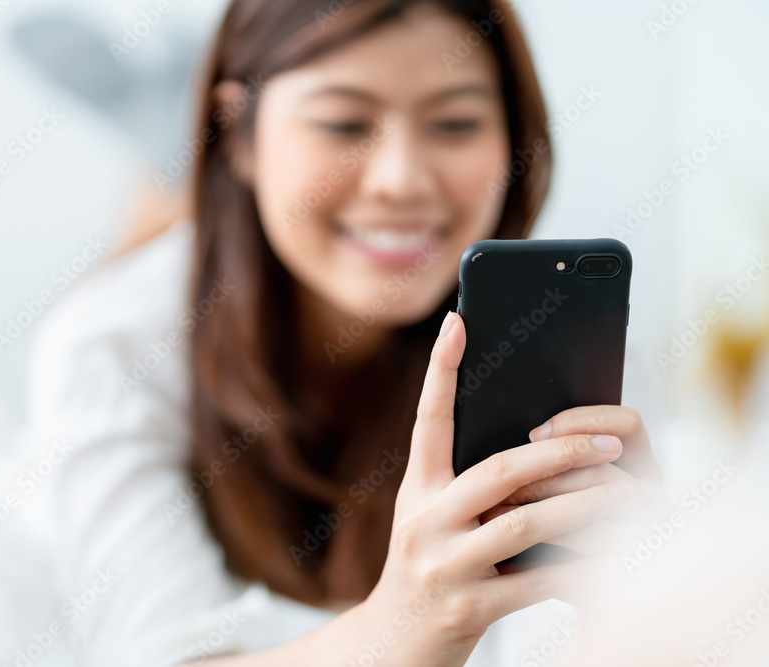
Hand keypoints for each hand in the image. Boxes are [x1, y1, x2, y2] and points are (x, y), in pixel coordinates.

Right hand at [357, 313, 638, 665]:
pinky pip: (538, 581)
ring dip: (584, 506)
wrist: (395, 643)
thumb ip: (472, 487)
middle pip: (500, 470)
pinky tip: (606, 559)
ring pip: (527, 524)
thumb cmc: (430, 567)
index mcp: (417, 490)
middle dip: (561, 450)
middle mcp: (424, 520)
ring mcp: (444, 564)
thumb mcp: (434, 519)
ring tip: (623, 494)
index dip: (440, 370)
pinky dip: (578, 568)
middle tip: (610, 439)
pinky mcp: (468, 608)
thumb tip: (543, 448)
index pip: (429, 420)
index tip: (457, 322)